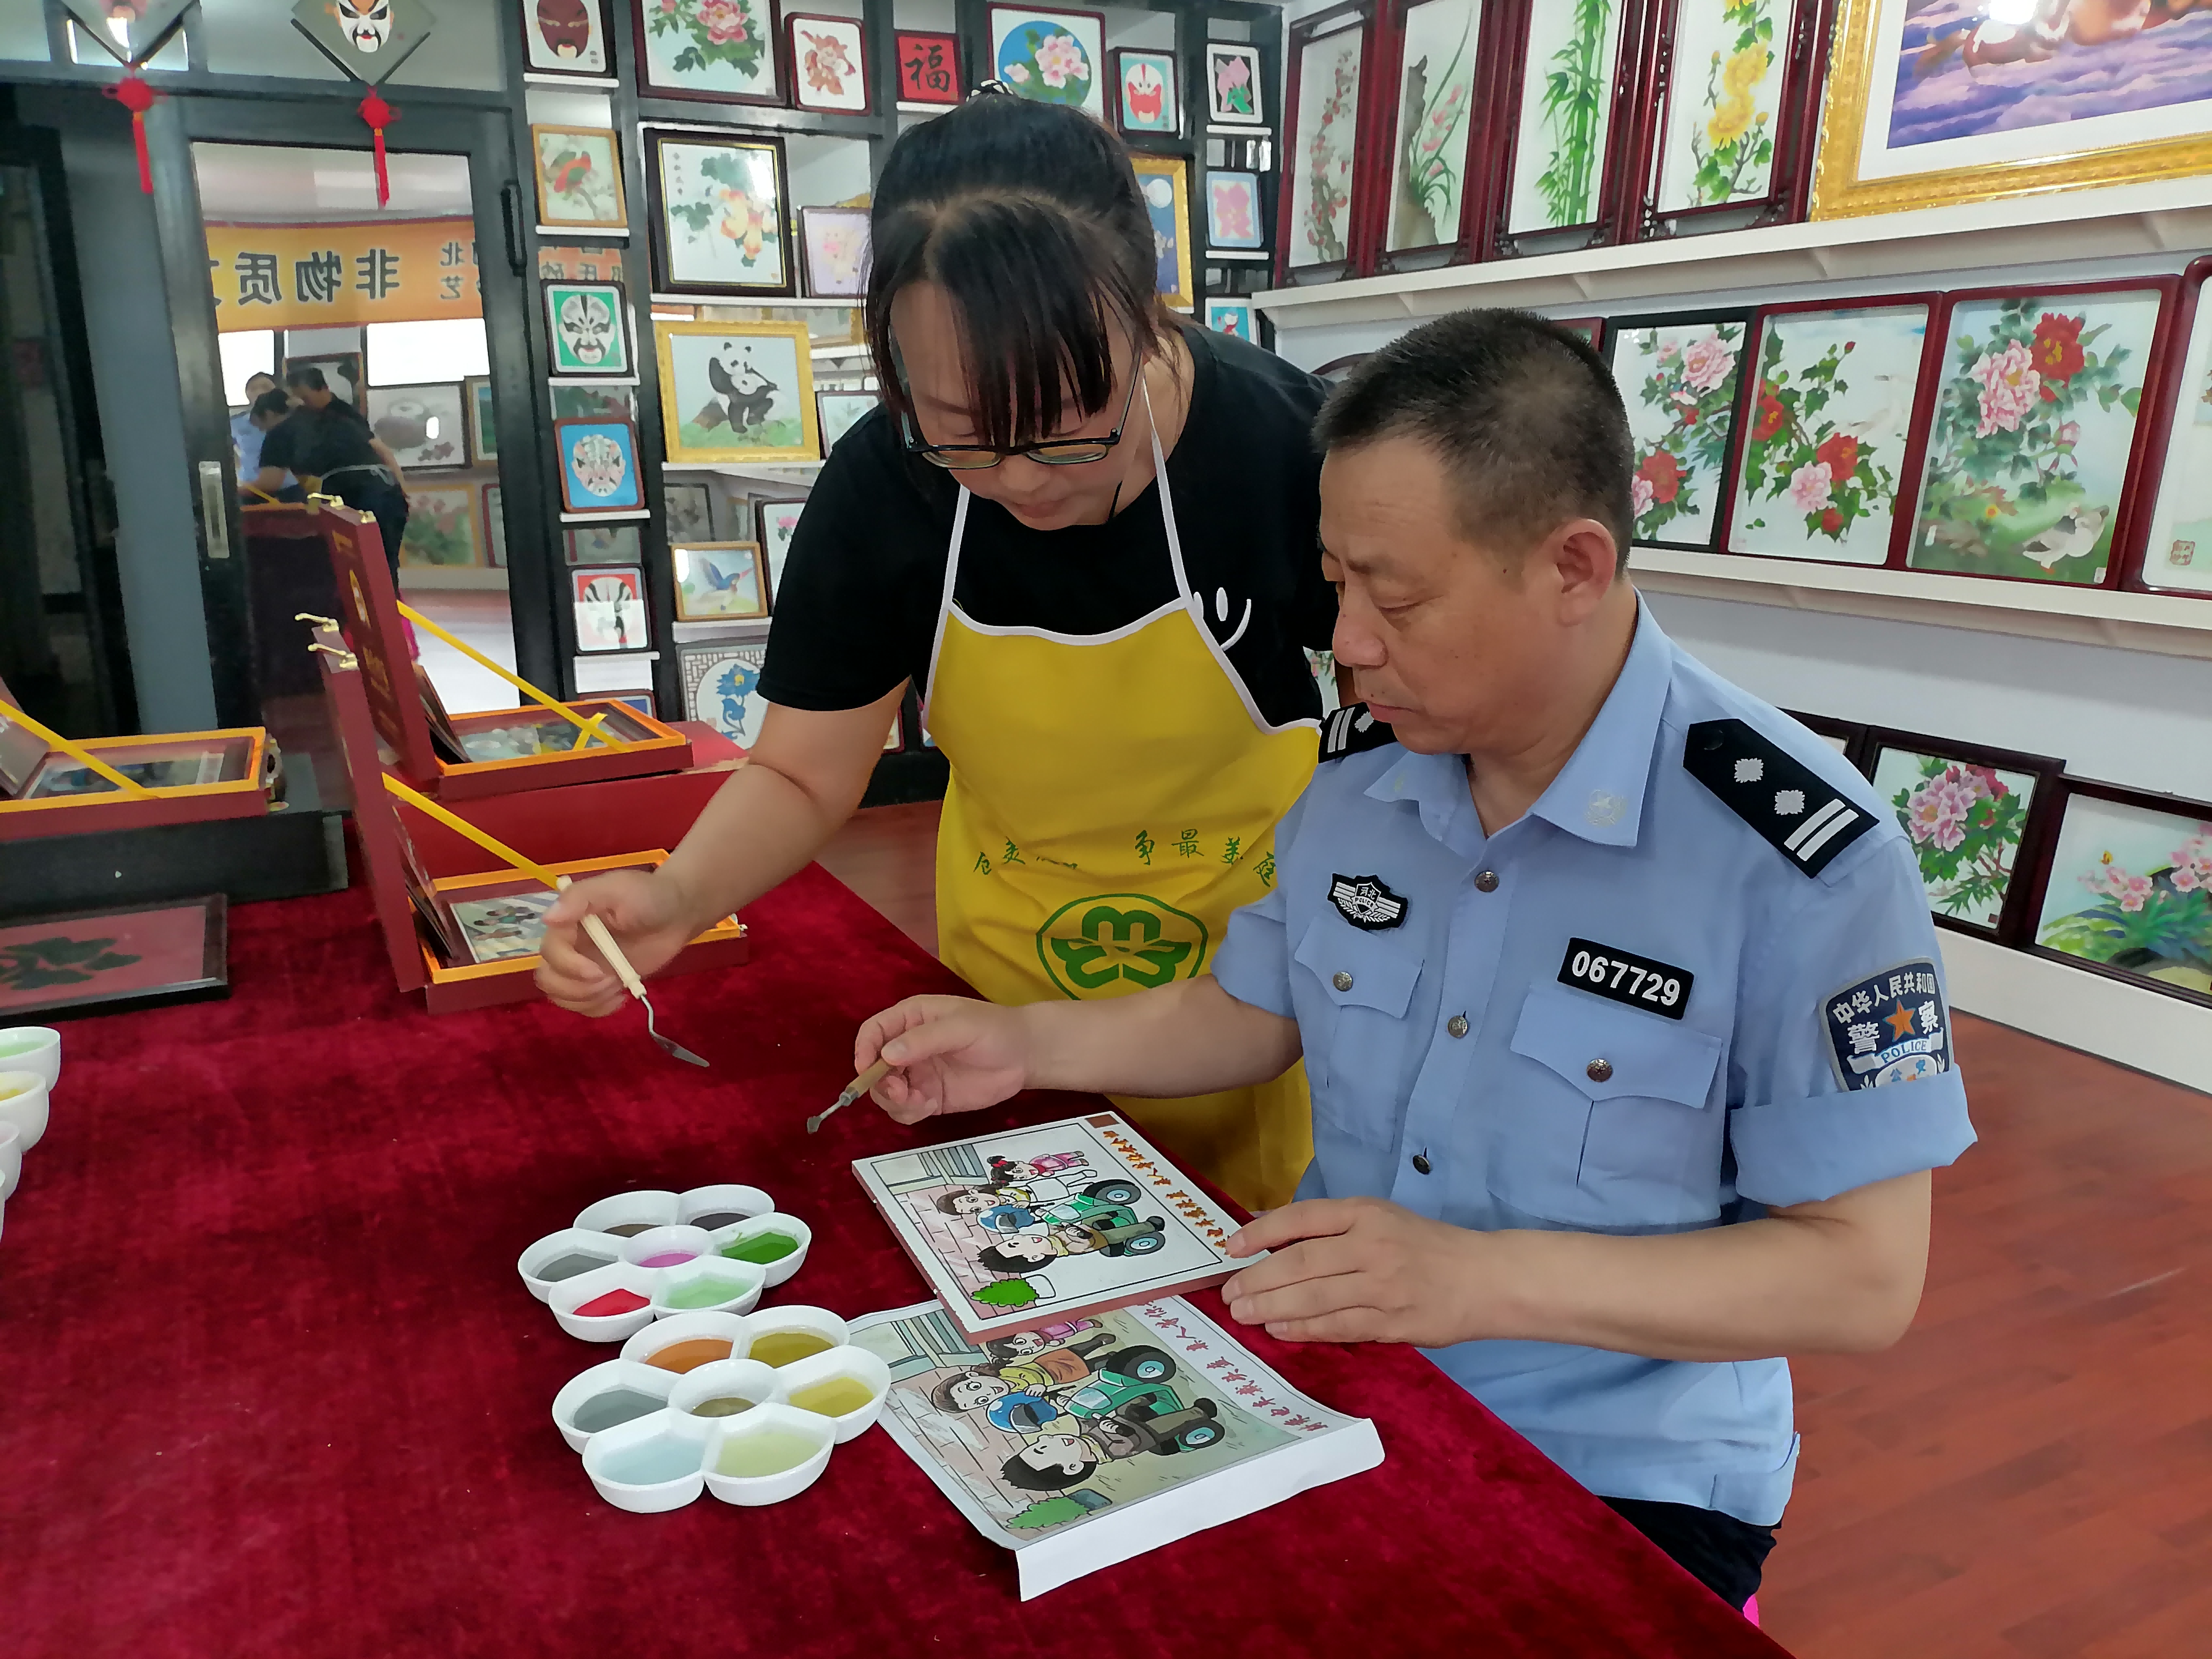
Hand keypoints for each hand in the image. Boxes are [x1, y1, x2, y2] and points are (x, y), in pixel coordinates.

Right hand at [535, 868, 697, 1015]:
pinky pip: (583, 1005)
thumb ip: (581, 897)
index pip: (549, 951)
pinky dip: (597, 1008)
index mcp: (568, 921)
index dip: (569, 966)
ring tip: (616, 987)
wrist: (677, 914)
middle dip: (576, 987)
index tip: (598, 971)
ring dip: (586, 999)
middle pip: (548, 977)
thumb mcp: (616, 888)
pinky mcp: (600, 983)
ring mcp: (583, 967)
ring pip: (560, 995)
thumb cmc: (647, 895)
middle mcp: (570, 946)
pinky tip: (620, 997)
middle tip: (609, 981)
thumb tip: (547, 918)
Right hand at [854, 996, 1033, 1124]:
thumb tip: (887, 1055)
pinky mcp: (929, 1097)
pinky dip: (909, 1112)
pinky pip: (905, 1110)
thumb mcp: (961, 1027)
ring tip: (922, 1101)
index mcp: (910, 1019)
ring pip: (886, 1093)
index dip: (864, 1050)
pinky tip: (930, 1105)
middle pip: (874, 1068)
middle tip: (900, 1092)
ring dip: (895, 1101)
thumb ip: (924, 1040)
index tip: (866, 1071)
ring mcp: (917, 1074)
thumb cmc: (994, 1030)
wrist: (1025, 1056)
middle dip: (880, 1083)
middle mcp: (907, 1047)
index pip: (873, 1032)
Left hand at [1220, 1196, 1489, 1346]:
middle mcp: (1371, 1246)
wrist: (1484, 1278)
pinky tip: (1278, 1331)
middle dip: (1258, 1280)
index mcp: (1366, 1213)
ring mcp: (1382, 1287)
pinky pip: (1337, 1327)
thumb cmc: (1426, 1246)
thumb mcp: (1380, 1218)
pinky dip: (1304, 1330)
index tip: (1231, 1247)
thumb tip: (1271, 1236)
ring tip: (1242, 1314)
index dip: (1261, 1232)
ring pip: (1314, 1299)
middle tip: (1228, 1294)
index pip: (1302, 1218)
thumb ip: (1332, 1227)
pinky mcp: (1392, 1323)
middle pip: (1301, 1263)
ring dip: (1271, 1309)